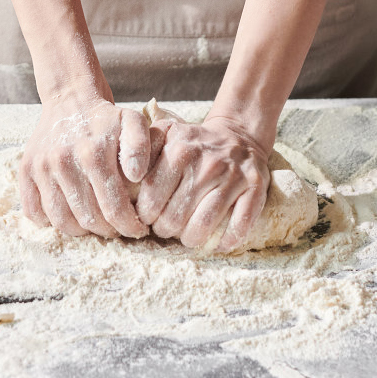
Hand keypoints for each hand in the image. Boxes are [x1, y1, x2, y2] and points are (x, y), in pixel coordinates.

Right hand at [18, 95, 151, 238]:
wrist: (70, 99)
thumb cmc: (106, 117)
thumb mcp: (133, 121)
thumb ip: (140, 146)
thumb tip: (136, 176)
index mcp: (93, 153)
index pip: (114, 208)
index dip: (129, 225)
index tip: (138, 229)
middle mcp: (63, 162)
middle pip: (88, 219)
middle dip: (108, 231)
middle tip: (118, 229)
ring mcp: (41, 167)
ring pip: (61, 220)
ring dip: (81, 232)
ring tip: (95, 226)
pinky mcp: (25, 170)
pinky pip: (34, 211)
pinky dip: (50, 223)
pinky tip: (69, 217)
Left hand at [135, 116, 271, 249]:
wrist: (238, 135)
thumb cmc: (193, 144)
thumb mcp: (165, 134)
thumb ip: (142, 151)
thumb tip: (120, 180)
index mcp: (180, 149)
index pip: (151, 197)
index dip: (145, 216)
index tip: (146, 218)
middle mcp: (207, 163)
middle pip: (175, 216)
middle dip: (165, 230)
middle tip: (166, 229)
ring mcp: (233, 176)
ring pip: (204, 225)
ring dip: (191, 239)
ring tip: (187, 237)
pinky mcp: (256, 187)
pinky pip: (240, 224)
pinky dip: (226, 240)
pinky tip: (217, 243)